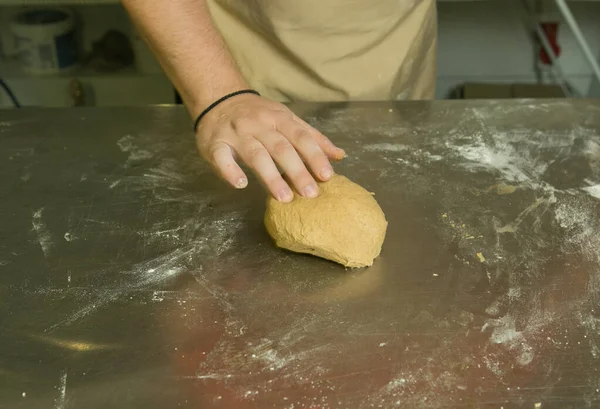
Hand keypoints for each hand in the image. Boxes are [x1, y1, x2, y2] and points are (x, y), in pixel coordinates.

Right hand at [195, 93, 344, 201]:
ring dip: (271, 176)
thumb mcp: (287, 119)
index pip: (301, 137)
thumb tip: (340, 156)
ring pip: (256, 154)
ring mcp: (237, 134)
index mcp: (279, 118)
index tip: (327, 176)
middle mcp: (259, 125)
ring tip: (284, 197)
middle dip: (297, 171)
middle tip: (310, 194)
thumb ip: (312, 138)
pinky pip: (221, 157)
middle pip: (281, 148)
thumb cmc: (258, 115)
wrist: (219, 99)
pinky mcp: (215, 144)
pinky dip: (230, 171)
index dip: (314, 156)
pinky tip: (241, 184)